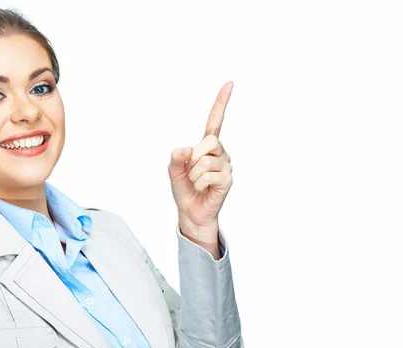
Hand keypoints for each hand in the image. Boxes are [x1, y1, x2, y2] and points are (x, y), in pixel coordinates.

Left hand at [168, 81, 233, 242]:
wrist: (190, 211)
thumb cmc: (184, 189)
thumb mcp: (173, 170)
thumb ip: (175, 157)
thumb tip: (187, 149)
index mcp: (206, 145)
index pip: (215, 120)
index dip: (221, 102)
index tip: (229, 83)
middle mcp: (219, 152)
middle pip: (210, 140)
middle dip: (194, 156)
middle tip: (191, 170)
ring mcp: (225, 165)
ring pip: (205, 161)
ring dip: (193, 174)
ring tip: (196, 182)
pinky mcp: (228, 179)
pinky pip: (209, 175)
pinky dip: (199, 183)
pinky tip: (202, 188)